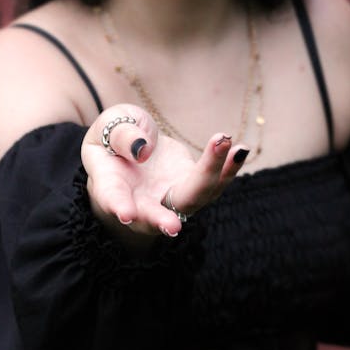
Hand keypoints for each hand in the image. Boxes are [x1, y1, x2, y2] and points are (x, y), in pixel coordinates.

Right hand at [80, 103, 249, 238]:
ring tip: (233, 148)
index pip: (113, 199)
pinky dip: (227, 168)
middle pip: (158, 214)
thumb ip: (121, 135)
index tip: (126, 214)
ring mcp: (170, 198)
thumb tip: (143, 149)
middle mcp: (142, 203)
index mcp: (111, 186)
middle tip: (174, 223)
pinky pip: (213, 182)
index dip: (119, 207)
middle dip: (166, 219)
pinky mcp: (191, 185)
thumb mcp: (109, 126)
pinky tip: (240, 149)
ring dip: (214, 177)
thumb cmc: (113, 138)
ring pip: (194, 198)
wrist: (129, 143)